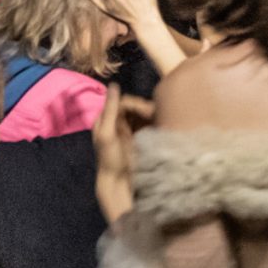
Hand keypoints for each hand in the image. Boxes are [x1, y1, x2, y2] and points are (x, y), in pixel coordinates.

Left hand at [92, 85, 156, 224]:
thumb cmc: (109, 158)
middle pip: (135, 106)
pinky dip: (155, 123)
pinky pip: (148, 124)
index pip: (124, 102)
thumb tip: (114, 85)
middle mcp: (118, 122)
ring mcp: (129, 130)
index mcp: (106, 118)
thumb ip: (110, 109)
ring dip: (152, 116)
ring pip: (143, 114)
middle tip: (156, 117)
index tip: (146, 112)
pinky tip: (160, 126)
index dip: (135, 104)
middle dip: (145, 110)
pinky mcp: (139, 137)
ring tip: (159, 122)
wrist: (117, 181)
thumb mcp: (107, 133)